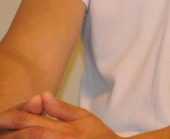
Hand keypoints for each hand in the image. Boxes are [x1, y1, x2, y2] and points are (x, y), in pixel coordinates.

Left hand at [0, 92, 118, 138]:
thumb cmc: (99, 136)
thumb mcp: (84, 117)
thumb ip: (62, 109)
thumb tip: (43, 95)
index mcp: (63, 129)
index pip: (29, 120)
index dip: (10, 118)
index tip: (0, 118)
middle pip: (24, 135)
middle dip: (7, 132)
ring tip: (6, 135)